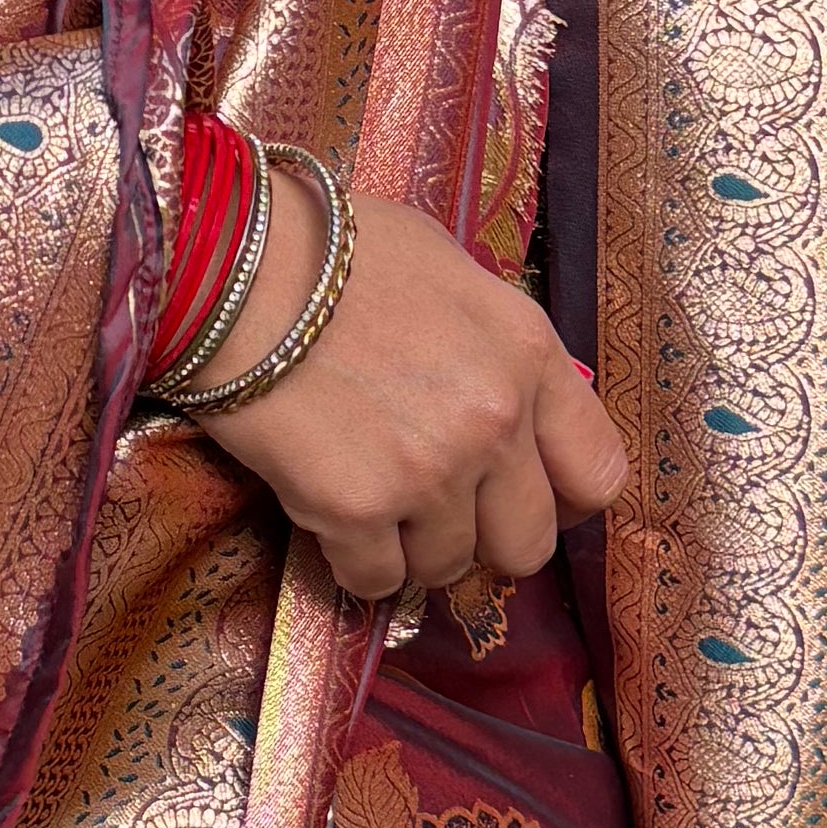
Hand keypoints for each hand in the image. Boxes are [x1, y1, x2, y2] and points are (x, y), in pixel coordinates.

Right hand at [188, 178, 629, 600]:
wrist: (228, 263)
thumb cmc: (333, 247)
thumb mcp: (450, 272)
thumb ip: (496, 346)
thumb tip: (511, 396)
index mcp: (529, 355)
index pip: (598, 474)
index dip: (559, 496)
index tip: (521, 492)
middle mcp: (494, 423)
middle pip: (526, 544)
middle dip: (484, 536)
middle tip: (437, 510)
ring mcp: (428, 473)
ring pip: (447, 567)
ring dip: (411, 546)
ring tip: (369, 494)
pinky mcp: (354, 510)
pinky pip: (374, 580)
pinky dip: (351, 559)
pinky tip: (327, 511)